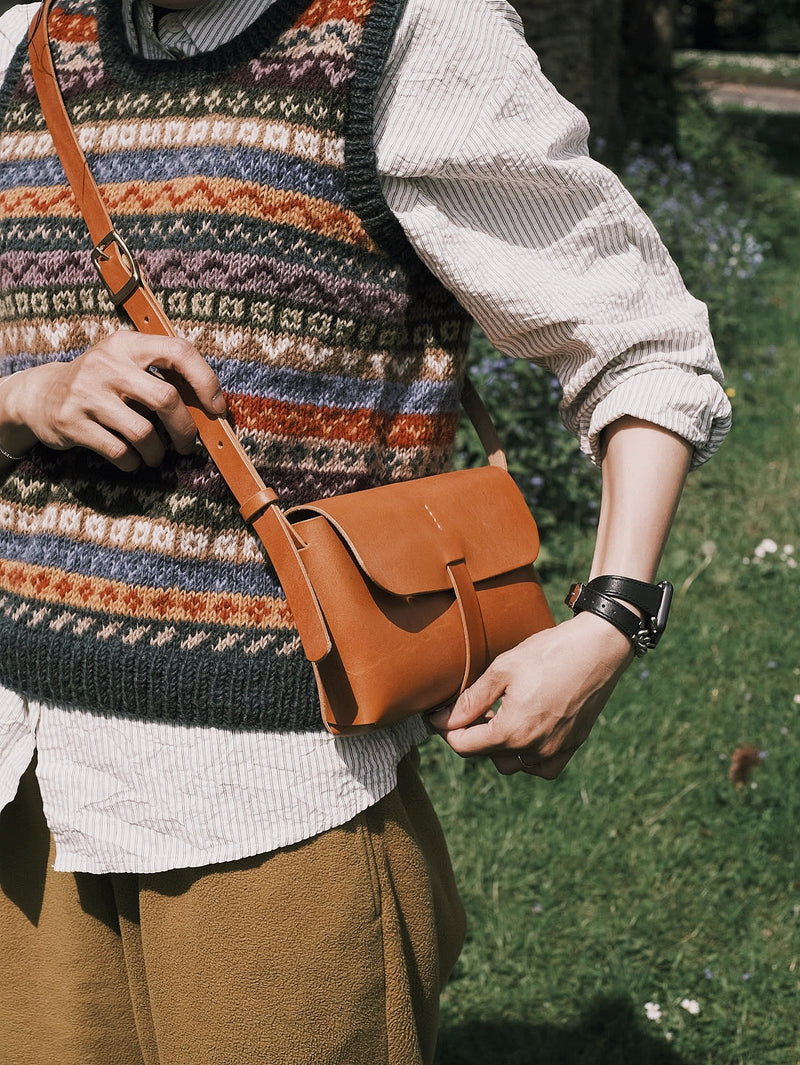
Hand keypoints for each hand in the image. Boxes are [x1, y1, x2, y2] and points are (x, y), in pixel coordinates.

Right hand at [0, 331, 226, 470]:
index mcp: (127, 344)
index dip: (206, 381)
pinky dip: (133, 463)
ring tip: (156, 455)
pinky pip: (119, 452)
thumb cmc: (102, 384)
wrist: (40, 396)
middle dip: (185, 429)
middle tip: (188, 445)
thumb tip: (212, 409)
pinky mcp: (73, 422)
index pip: (179, 351)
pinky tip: (132, 461)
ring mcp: (87, 393)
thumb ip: (162, 377)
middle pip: (166, 399)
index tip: (217, 408)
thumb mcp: (126, 365)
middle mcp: (107, 364)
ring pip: (143, 432)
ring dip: (157, 452)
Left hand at [429, 611, 632, 777]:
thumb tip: (443, 721)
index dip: (447, 729)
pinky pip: (542, 768)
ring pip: (512, 765)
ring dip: (499, 747)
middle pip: (486, 755)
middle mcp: (533, 749)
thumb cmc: (549, 653)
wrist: (598, 648)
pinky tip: (525, 733)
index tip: (441, 715)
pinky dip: (529, 758)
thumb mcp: (502, 670)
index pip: (464, 746)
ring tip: (500, 716)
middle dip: (473, 735)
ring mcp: (555, 750)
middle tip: (474, 707)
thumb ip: (471, 700)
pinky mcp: (572, 746)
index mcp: (512, 731)